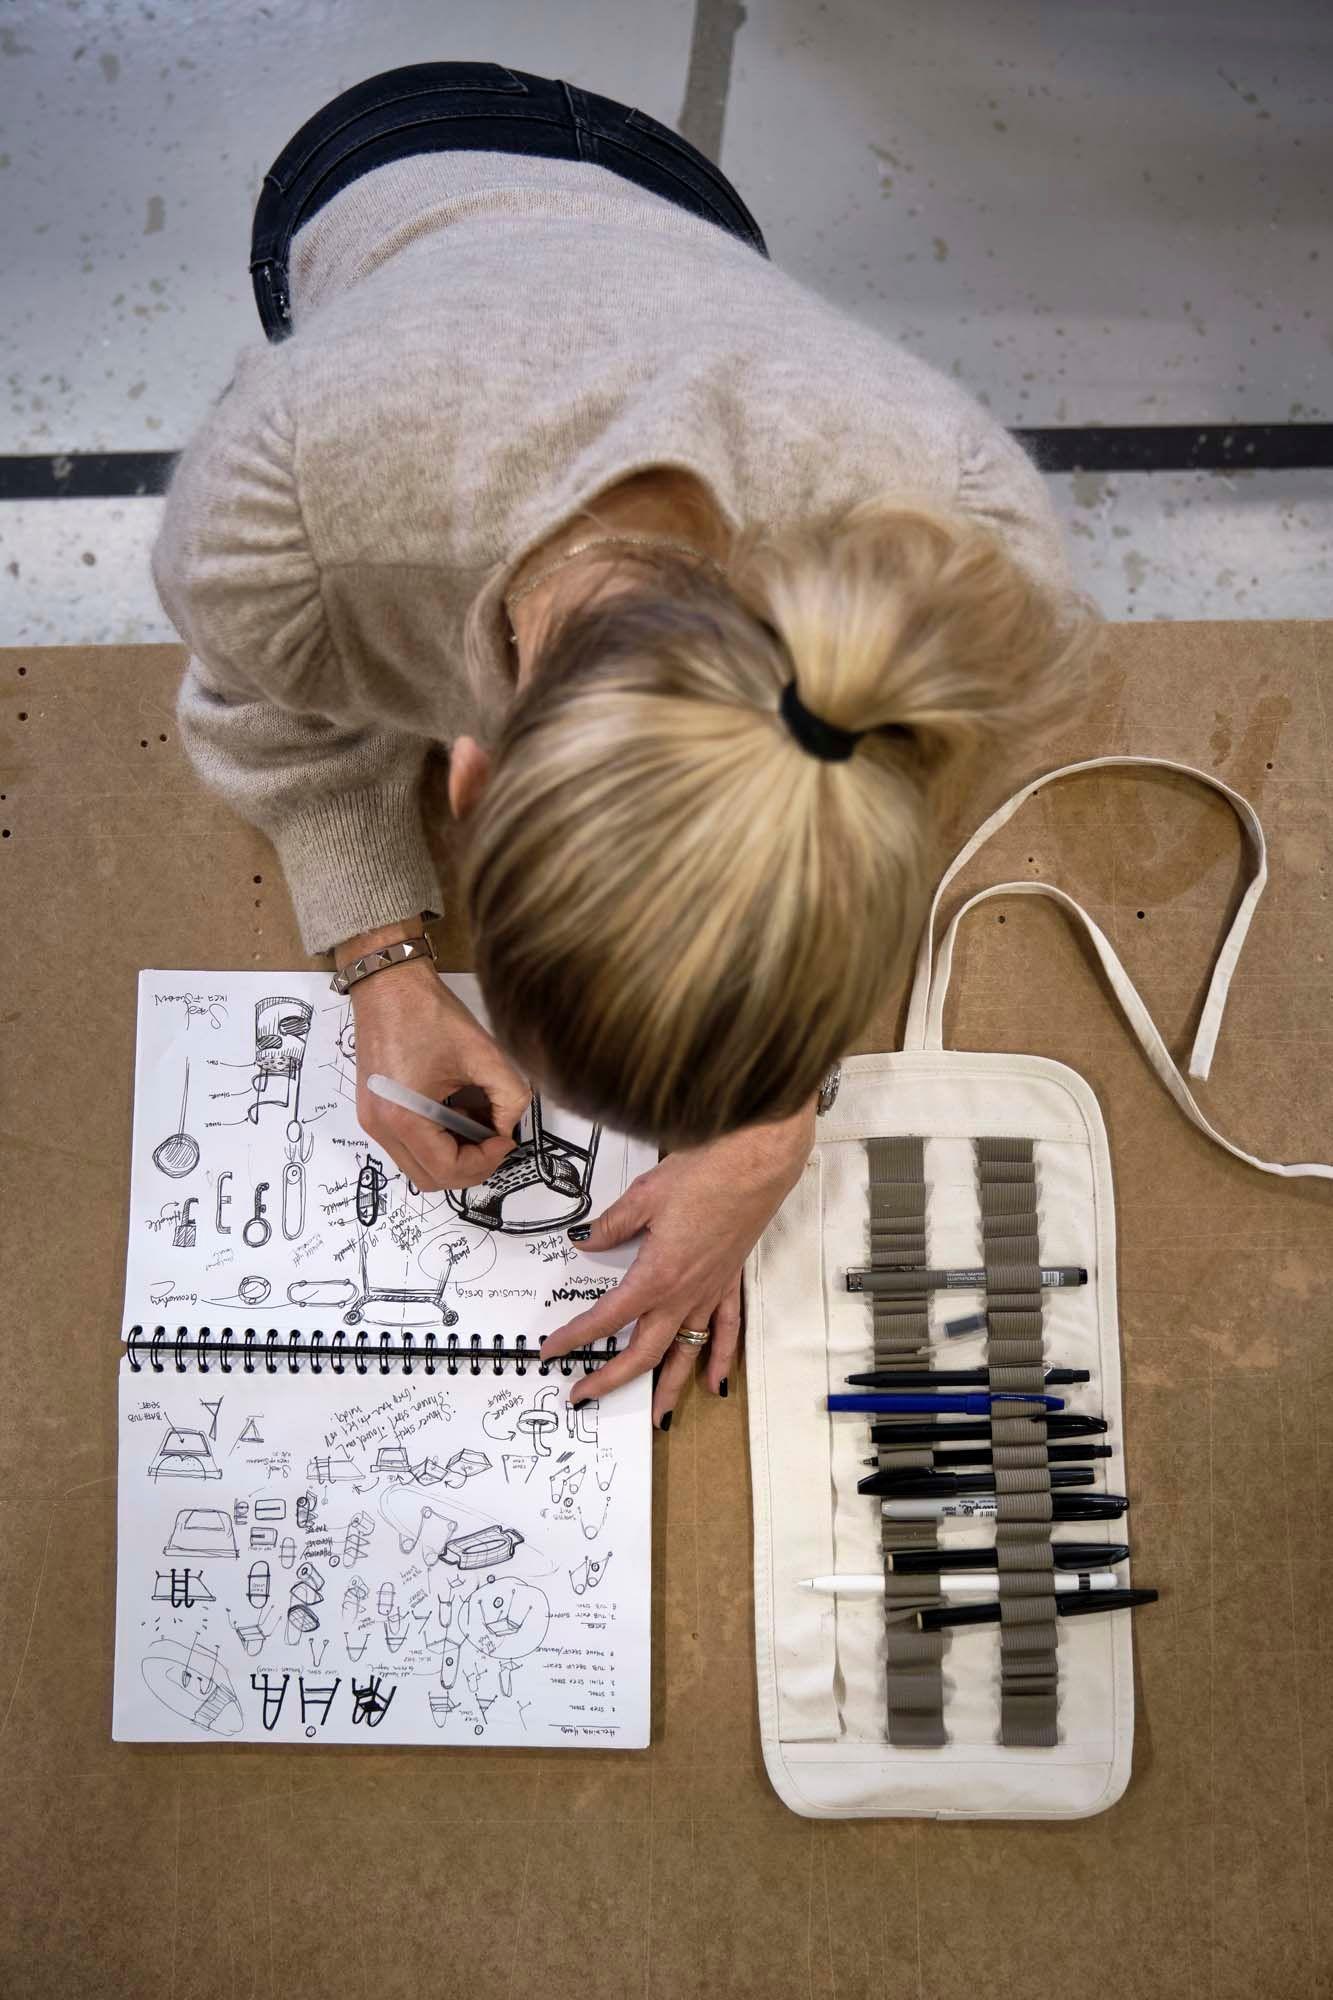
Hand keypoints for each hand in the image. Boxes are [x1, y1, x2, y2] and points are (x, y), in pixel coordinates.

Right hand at [342, 924, 530, 1190]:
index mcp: (404, 1116)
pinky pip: (409, 1146)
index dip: (485, 1162)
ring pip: (419, 1166)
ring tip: (476, 1119)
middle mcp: (381, 1126)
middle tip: (495, 1138)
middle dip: (470, 1166)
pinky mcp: (376, 1111)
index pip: (448, 1170)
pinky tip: (456, 1110)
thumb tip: (509, 1127)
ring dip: (453, 1155)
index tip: (505, 1138)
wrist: (387, 983)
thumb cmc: (428, 1012)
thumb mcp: (484, 1053)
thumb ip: (510, 1097)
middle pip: (430, 1178)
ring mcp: (373, 1120)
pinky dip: (437, 1141)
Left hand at [540, 1101, 815, 1425]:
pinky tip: (715, 1384)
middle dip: (612, 1380)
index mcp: (656, 1275)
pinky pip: (725, 1331)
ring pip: (686, 1352)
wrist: (755, 1163)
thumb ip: (611, 1226)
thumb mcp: (643, 1196)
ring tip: (657, 1418)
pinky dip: (720, 1359)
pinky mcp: (729, 1283)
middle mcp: (683, 1294)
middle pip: (644, 1352)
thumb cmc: (704, 1174)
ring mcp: (710, 1292)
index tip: (552, 1351)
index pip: (607, 1318)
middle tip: (584, 1397)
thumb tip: (586, 1242)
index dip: (575, 1338)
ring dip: (669, 1388)